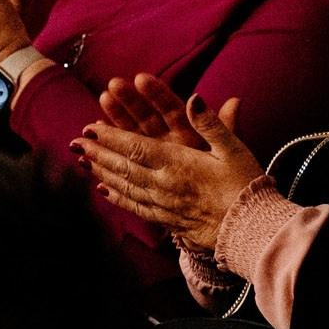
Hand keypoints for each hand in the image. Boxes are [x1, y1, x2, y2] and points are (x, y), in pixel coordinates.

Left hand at [69, 75, 261, 252]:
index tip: (90, 128)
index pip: (136, 147)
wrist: (252, 230)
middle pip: (123, 167)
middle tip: (76, 142)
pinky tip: (104, 192)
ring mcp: (164, 205)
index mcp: (179, 163)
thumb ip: (212, 123)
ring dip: (102, 173)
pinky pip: (136, 207)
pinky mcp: (168, 220)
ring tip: (83, 162)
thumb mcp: (234, 149)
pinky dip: (117, 198)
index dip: (110, 137)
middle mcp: (165, 185)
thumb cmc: (246, 186)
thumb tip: (195, 98)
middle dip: (98, 153)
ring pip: (124, 187)